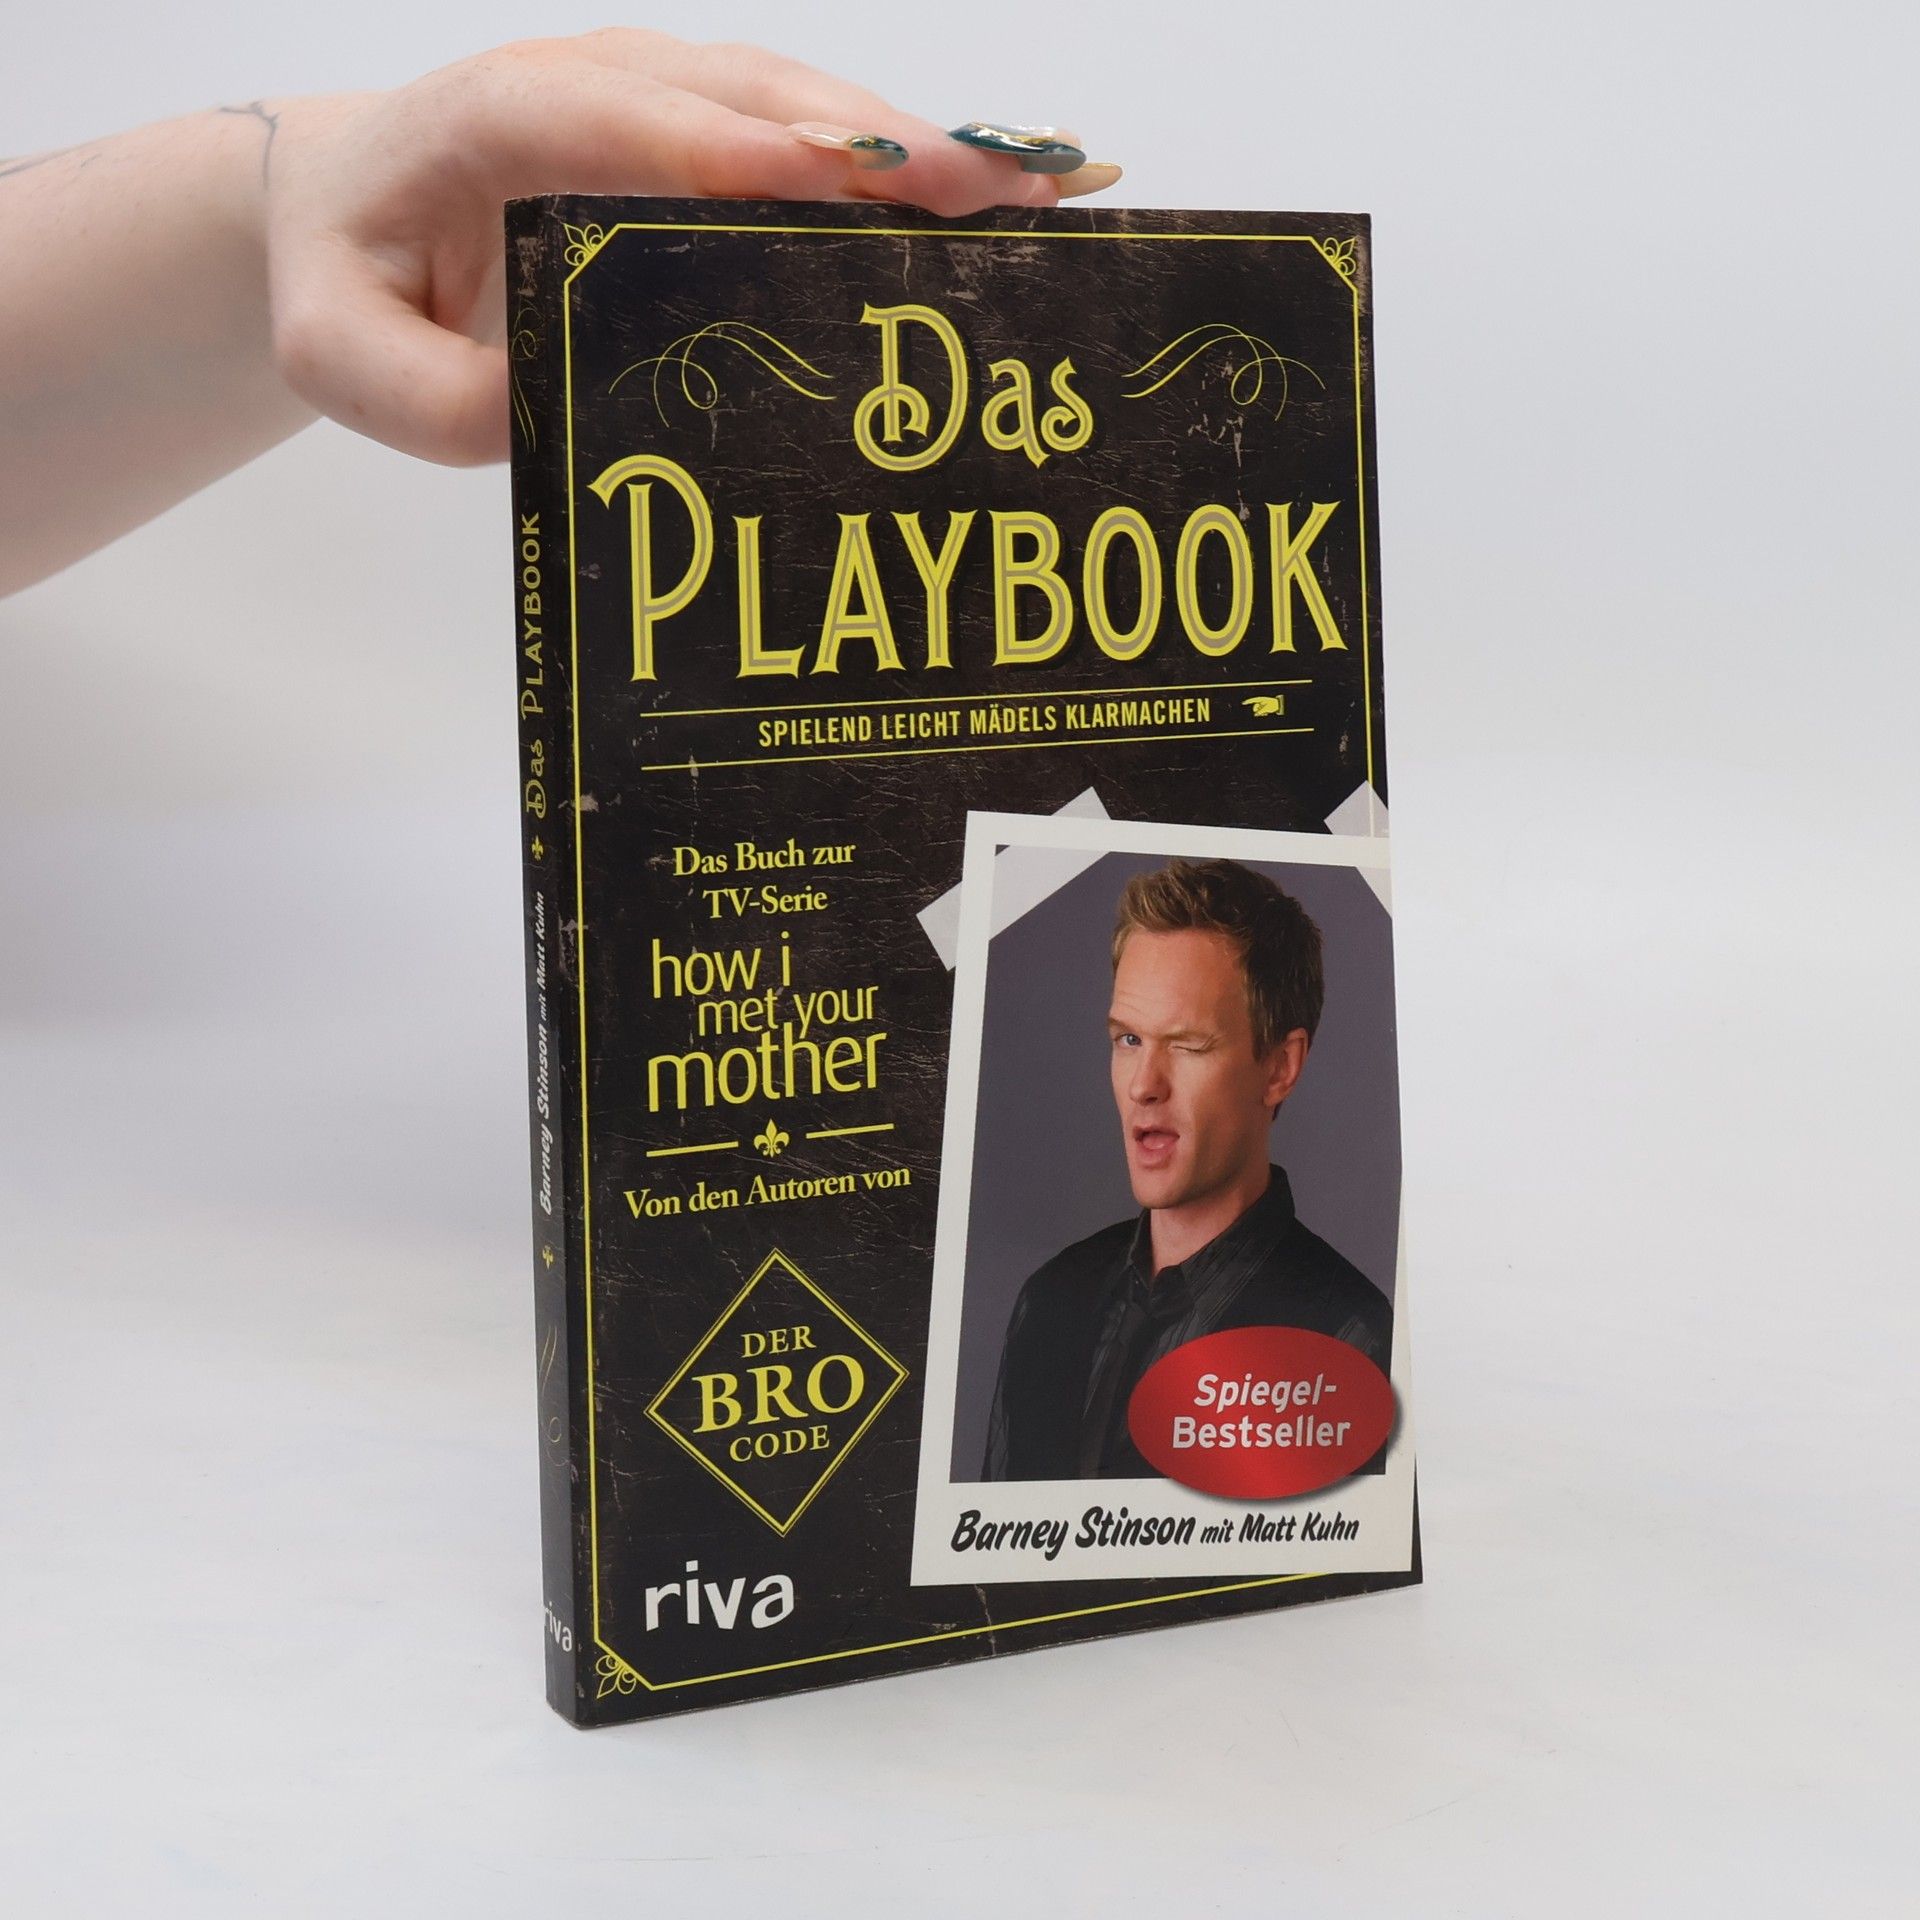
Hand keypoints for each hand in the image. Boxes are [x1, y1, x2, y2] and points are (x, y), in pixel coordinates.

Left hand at [266, 33, 1080, 465]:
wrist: (357, 204)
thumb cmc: (356, 276)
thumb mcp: (342, 354)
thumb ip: (422, 397)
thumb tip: (544, 422)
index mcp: (507, 117)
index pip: (634, 123)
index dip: (742, 152)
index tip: (843, 185)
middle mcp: (605, 85)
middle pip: (758, 99)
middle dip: (881, 147)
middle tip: (1001, 195)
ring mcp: (670, 98)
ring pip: (808, 107)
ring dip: (923, 151)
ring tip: (1039, 197)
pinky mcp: (712, 130)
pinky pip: (818, 136)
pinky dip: (908, 169)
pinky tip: (999, 200)